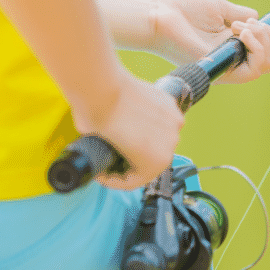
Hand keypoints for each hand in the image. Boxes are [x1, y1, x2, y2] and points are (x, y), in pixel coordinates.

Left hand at [71, 68, 185, 191]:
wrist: (102, 88)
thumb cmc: (98, 119)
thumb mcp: (97, 151)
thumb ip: (108, 160)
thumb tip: (106, 158)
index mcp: (155, 163)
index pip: (135, 180)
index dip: (115, 178)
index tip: (104, 170)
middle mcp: (170, 145)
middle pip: (150, 159)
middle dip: (132, 158)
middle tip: (113, 153)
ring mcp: (173, 122)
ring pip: (159, 138)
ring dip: (144, 139)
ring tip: (126, 133)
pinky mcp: (170, 103)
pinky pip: (161, 119)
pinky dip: (150, 121)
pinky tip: (134, 118)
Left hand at [137, 0, 269, 82]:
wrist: (157, 14)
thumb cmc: (181, 8)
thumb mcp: (219, 8)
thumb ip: (241, 14)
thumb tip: (259, 17)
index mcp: (231, 45)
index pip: (267, 53)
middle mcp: (231, 60)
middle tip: (251, 23)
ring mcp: (226, 68)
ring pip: (268, 66)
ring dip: (266, 41)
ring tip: (244, 26)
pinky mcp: (221, 71)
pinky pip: (254, 69)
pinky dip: (256, 47)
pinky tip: (241, 31)